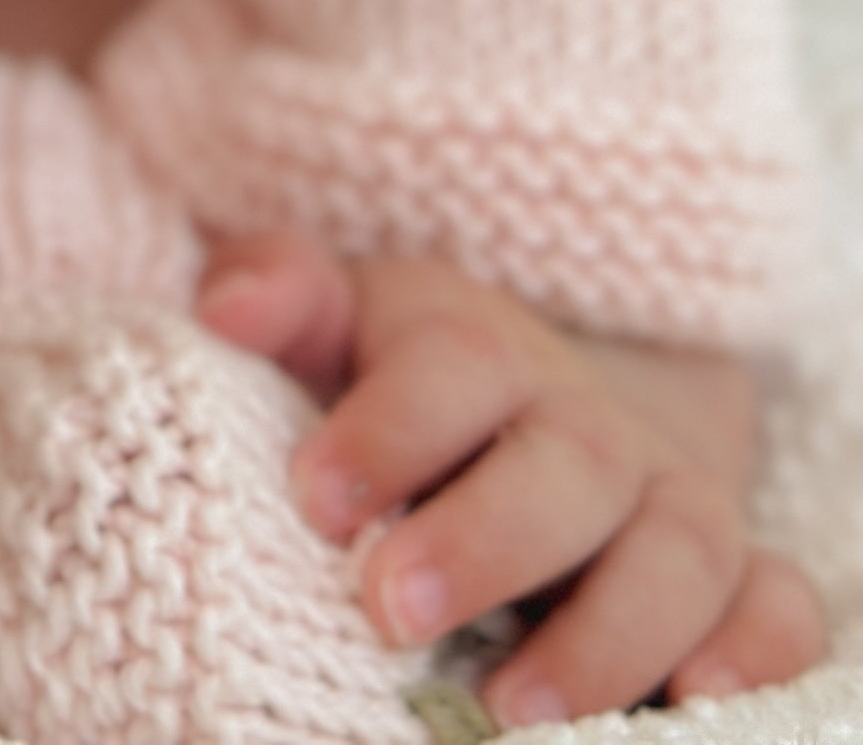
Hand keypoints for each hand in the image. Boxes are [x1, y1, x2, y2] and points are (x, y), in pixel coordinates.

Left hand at [197, 231, 823, 723]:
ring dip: (602, 635)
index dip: (385, 428)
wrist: (553, 413)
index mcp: (482, 354)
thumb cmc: (414, 382)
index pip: (447, 367)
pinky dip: (753, 653)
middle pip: (562, 466)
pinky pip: (776, 611)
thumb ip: (281, 299)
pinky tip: (692, 703)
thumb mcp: (340, 328)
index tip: (311, 497)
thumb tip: (227, 304)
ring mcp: (674, 502)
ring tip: (510, 711)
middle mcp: (589, 426)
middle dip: (481, 541)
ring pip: (674, 554)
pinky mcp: (738, 577)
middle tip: (387, 607)